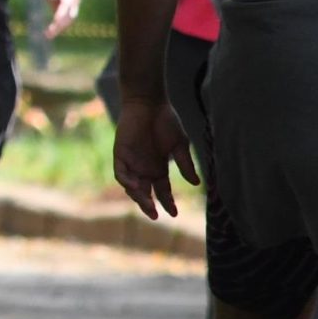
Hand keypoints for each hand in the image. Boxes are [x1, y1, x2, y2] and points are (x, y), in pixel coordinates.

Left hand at [39, 0, 81, 37]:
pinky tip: (49, 33)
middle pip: (70, 14)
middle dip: (60, 25)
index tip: (55, 21)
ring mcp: (73, 4)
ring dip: (60, 28)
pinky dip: (59, 26)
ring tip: (47, 35)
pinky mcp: (68, 8)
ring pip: (69, 19)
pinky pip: (66, 19)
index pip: (67, 4)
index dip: (61, 13)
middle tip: (48, 34)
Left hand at [112, 97, 199, 220]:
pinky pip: (120, 172)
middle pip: (145, 193)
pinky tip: (134, 186)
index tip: (174, 214)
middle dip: (149, 205)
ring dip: (138, 196)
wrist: (149, 103)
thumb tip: (196, 184)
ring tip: (148, 205)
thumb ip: (185, 164)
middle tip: (155, 215)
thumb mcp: (179, 145)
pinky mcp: (120, 154)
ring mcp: (131, 162)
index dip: (168, 203)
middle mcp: (144, 168)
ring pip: (131, 186)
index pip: (162, 191)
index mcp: (159, 168)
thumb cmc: (166, 121)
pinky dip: (126, 181)